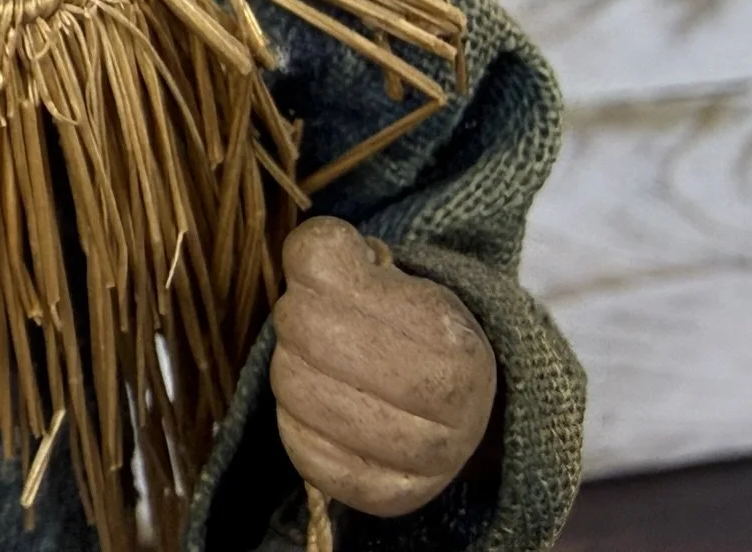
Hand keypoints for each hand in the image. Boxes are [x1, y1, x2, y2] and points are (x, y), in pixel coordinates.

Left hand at [269, 217, 496, 516]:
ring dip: (290, 368)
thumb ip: (341, 254)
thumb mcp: (391, 275)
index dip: (309, 266)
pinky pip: (303, 451)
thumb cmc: (413, 329)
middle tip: (313, 319)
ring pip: (297, 390)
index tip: (323, 272)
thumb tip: (310, 254)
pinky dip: (294, 421)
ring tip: (318, 363)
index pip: (323, 272)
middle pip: (305, 330)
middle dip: (296, 317)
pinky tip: (317, 407)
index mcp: (452, 334)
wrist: (460, 411)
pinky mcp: (388, 497)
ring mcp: (424, 457)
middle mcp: (450, 402)